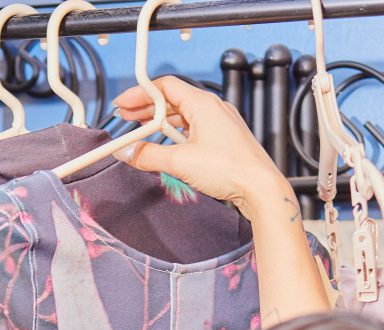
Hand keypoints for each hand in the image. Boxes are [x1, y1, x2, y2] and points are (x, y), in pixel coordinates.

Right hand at [114, 76, 287, 219]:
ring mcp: (219, 124)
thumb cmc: (231, 169)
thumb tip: (128, 152)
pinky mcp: (223, 140)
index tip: (123, 103)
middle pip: (172, 100)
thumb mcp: (180, 162)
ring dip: (161, 124)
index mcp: (202, 103)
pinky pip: (194, 130)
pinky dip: (176, 135)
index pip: (164, 86)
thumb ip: (148, 156)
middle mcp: (212, 109)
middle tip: (126, 118)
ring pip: (183, 116)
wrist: (260, 187)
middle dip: (147, 109)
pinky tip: (168, 146)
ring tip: (143, 133)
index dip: (140, 93)